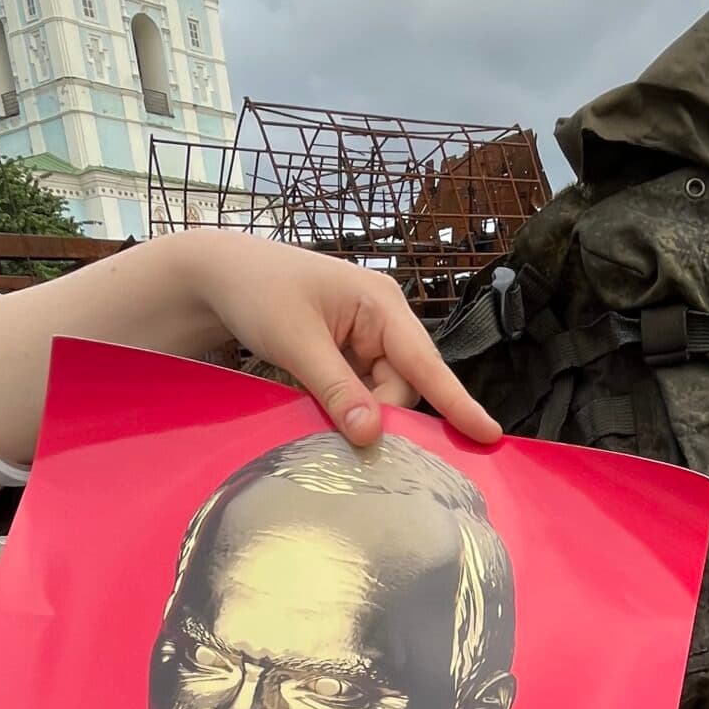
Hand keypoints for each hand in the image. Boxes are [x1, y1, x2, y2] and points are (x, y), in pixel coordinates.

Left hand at [189, 232, 501, 448]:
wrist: (219, 274)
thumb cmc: (257, 290)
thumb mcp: (295, 341)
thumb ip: (335, 389)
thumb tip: (371, 435)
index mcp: (381, 304)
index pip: (426, 363)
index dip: (457, 402)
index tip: (488, 434)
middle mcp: (383, 320)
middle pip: (403, 386)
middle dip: (378, 411)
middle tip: (338, 429)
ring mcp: (365, 337)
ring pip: (381, 394)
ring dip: (357, 410)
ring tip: (317, 404)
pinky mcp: (347, 353)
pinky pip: (360, 391)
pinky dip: (345, 405)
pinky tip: (321, 406)